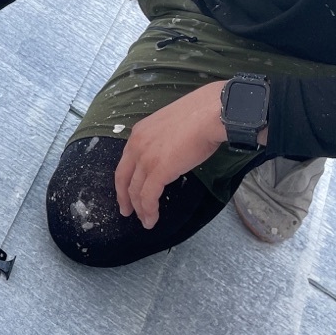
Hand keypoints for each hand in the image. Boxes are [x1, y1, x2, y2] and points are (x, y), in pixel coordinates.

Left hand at [114, 81, 260, 228]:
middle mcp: (136, 145)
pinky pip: (148, 196)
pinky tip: (152, 220)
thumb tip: (173, 150)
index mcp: (139, 132)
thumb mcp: (173, 125)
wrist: (212, 113)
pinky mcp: (158, 171)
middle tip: (127, 211)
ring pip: (135, 190)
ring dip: (139, 209)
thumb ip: (165, 139)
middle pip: (124, 177)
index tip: (127, 190)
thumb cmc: (202, 114)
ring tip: (145, 221)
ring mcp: (145, 158)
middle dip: (124, 197)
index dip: (125, 179)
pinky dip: (148, 211)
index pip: (126, 161)